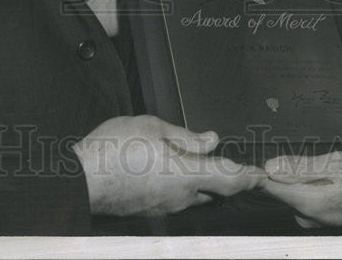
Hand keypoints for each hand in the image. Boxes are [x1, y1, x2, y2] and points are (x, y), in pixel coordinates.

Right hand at [72, 115, 264, 216]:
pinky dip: (178, 186)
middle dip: (224, 178)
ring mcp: (164, 209)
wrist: (79, 179)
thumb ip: (186, 136)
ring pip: (193, 196)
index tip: (262, 175)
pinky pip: (174, 200)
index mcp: (187, 175)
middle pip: (215, 191)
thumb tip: (210, 140)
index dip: (250, 177)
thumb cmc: (113, 150)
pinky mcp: (149, 212)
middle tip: (229, 162)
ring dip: (199, 182)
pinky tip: (165, 170)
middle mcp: (180, 198)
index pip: (231, 179)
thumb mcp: (152, 127)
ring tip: (190, 160)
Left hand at [261, 151, 341, 229]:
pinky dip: (316, 190)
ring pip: (297, 195)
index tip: (264, 163)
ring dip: (306, 181)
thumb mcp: (333, 162)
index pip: (269, 188)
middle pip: (283, 191)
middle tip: (315, 162)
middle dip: (291, 174)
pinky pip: (310, 202)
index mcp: (306, 202)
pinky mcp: (325, 221)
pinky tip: (334, 182)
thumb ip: (298, 166)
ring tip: (330, 172)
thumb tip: (271, 167)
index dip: (263, 173)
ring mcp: (317, 222)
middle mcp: (308, 217)